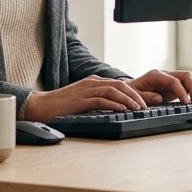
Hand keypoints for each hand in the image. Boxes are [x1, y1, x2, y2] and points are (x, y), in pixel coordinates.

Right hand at [22, 75, 148, 122]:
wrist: (41, 106)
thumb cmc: (62, 106)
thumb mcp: (84, 100)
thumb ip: (99, 100)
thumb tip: (117, 108)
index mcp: (94, 82)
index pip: (120, 84)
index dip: (136, 92)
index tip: (149, 100)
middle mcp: (92, 82)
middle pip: (121, 85)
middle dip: (138, 94)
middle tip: (150, 103)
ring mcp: (86, 90)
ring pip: (114, 90)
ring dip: (129, 99)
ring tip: (139, 108)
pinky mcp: (80, 99)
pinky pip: (101, 99)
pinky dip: (114, 104)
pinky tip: (123, 110)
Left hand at [124, 69, 191, 104]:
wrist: (129, 90)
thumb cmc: (131, 92)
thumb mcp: (135, 95)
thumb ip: (146, 96)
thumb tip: (159, 98)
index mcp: (156, 75)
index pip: (174, 80)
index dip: (182, 91)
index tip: (186, 102)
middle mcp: (165, 75)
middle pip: (185, 76)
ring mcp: (170, 79)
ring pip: (189, 79)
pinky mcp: (174, 86)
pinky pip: (188, 85)